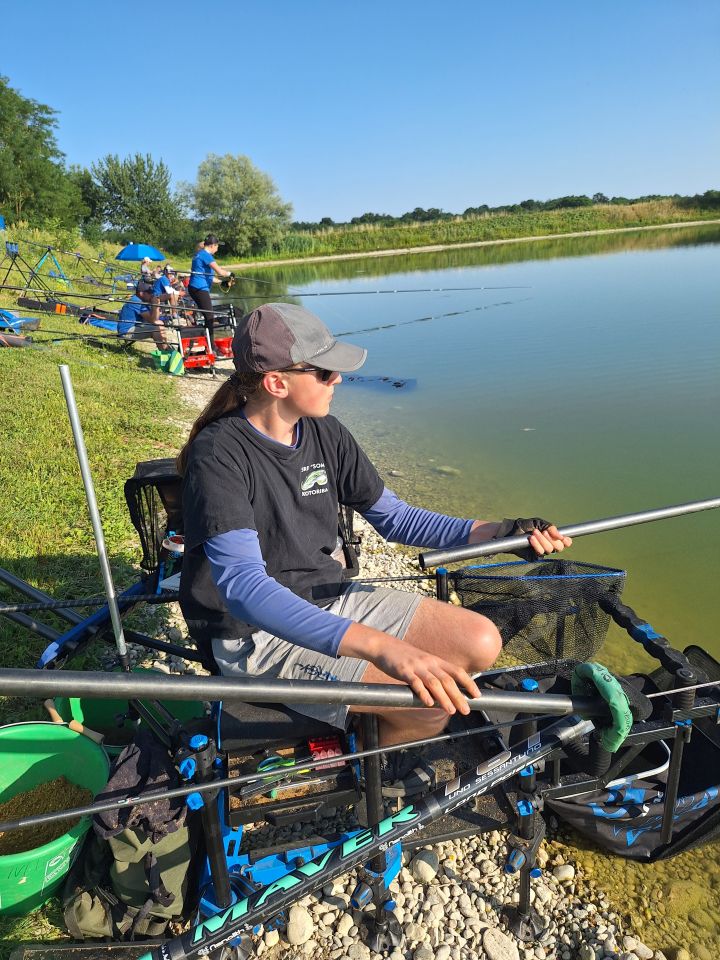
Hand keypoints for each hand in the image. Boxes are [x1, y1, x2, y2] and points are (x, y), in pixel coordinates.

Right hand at [339, 625, 480, 714]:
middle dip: (459, 696)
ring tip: (451, 711)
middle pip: (448, 680)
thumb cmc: (404, 656)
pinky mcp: (404, 671)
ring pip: (435, 683)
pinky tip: (429, 703)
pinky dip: (423, 693)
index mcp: (435, 660)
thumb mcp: (423, 661)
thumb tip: (446, 689)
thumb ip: (434, 672)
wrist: (383, 646)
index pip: (457, 671)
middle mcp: (429, 663)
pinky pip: (416, 683)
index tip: (477, 695)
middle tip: (466, 710)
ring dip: (444, 698)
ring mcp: (417, 666)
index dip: (469, 683)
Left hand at [493, 517, 571, 557]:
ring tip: (534, 533)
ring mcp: (542, 552)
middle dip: (552, 539)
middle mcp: (549, 546)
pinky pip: (540, 553)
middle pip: (559, 547)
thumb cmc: (525, 525)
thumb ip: (550, 527)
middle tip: (543, 531)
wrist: (511, 530)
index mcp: (552, 538)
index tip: (563, 537)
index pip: (565, 543)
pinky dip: (536, 545)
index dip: (566, 541)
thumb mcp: (538, 522)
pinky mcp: (534, 556)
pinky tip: (531, 539)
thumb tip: (560, 535)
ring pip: (549, 550)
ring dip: (542, 540)